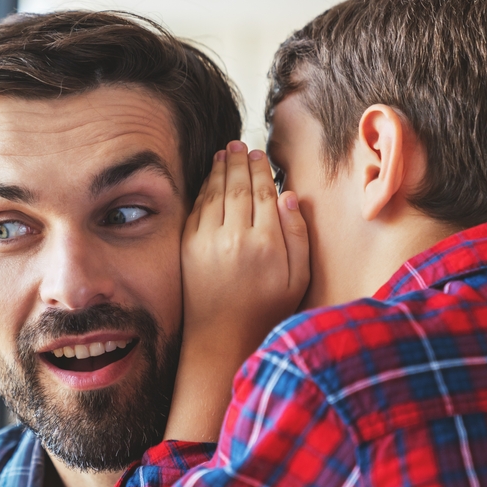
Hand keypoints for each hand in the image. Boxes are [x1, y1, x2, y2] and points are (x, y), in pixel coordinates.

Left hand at [164, 140, 308, 441]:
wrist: (221, 340)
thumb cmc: (265, 312)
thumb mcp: (297, 280)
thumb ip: (298, 236)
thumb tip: (289, 196)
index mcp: (267, 244)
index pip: (264, 194)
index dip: (261, 171)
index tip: (261, 155)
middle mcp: (236, 238)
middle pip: (237, 187)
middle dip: (239, 162)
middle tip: (241, 145)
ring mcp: (208, 242)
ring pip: (215, 193)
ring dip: (220, 169)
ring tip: (225, 153)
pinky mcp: (188, 248)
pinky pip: (197, 209)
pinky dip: (203, 190)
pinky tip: (209, 179)